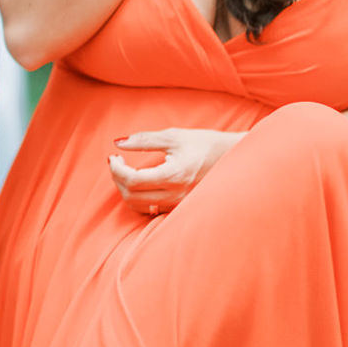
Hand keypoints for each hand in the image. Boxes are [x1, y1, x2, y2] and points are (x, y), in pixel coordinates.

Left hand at [108, 128, 241, 216]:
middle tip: (117, 162)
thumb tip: (119, 143)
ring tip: (126, 171)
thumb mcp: (174, 136)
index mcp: (174, 175)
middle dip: (117, 178)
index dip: (116, 169)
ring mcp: (178, 204)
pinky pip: (150, 210)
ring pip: (139, 206)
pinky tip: (140, 183)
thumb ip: (144, 140)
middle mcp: (175, 194)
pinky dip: (138, 198)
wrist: (234, 159)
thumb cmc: (205, 144)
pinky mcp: (179, 207)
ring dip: (125, 190)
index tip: (113, 157)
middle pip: (131, 196)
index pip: (133, 180)